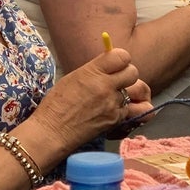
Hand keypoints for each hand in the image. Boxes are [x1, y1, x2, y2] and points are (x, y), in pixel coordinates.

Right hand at [34, 49, 151, 151]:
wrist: (52, 132)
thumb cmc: (56, 105)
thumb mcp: (73, 78)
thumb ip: (95, 71)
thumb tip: (112, 66)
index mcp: (92, 72)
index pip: (122, 56)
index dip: (122, 60)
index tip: (117, 65)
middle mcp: (105, 86)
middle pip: (133, 72)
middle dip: (128, 75)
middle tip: (120, 81)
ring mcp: (113, 104)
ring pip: (138, 92)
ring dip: (132, 93)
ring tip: (123, 97)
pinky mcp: (116, 120)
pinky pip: (131, 110)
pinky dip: (126, 111)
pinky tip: (113, 112)